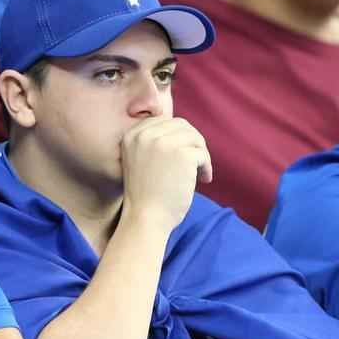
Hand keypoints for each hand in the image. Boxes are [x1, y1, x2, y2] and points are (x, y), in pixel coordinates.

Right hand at [121, 117, 212, 232]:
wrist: (145, 218)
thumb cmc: (145, 196)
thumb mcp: (140, 161)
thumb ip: (154, 143)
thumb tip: (185, 131)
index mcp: (132, 135)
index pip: (163, 120)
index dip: (178, 136)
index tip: (183, 154)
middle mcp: (145, 135)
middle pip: (181, 125)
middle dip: (192, 143)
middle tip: (197, 163)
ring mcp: (163, 143)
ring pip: (194, 138)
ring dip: (201, 155)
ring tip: (200, 173)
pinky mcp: (182, 154)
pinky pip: (202, 154)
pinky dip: (206, 167)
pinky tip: (203, 180)